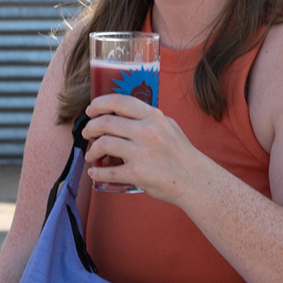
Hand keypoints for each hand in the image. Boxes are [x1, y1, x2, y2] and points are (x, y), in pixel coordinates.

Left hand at [81, 93, 211, 202]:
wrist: (194, 180)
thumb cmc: (180, 153)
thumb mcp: (168, 126)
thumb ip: (146, 118)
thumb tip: (119, 114)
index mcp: (153, 116)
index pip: (119, 102)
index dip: (99, 104)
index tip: (90, 110)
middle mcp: (147, 131)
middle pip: (105, 123)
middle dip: (90, 128)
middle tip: (88, 134)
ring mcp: (142, 153)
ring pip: (103, 144)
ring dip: (92, 150)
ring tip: (92, 154)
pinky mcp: (138, 174)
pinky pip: (108, 171)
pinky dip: (97, 172)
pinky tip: (95, 172)